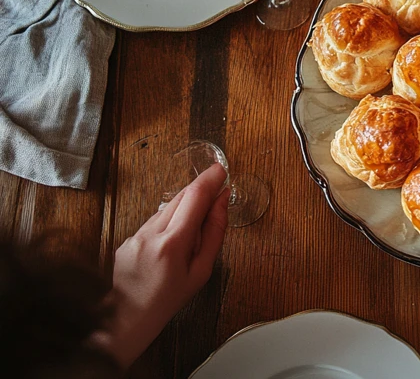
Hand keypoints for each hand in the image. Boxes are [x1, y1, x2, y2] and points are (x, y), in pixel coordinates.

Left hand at [93, 165, 229, 368]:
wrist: (126, 319)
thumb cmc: (167, 300)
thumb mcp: (201, 272)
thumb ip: (213, 233)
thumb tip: (222, 202)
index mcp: (172, 244)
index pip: (194, 198)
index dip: (210, 180)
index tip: (221, 170)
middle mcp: (150, 234)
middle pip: (180, 197)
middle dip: (200, 191)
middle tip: (216, 192)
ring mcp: (135, 235)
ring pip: (166, 208)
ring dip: (184, 209)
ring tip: (192, 235)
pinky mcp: (126, 239)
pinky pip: (153, 221)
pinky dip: (169, 222)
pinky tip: (173, 244)